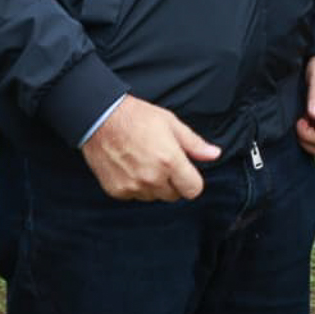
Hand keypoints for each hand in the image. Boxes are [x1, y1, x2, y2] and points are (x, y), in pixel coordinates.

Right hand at [80, 96, 220, 201]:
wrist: (99, 118)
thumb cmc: (135, 117)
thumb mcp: (170, 123)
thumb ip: (194, 143)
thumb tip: (214, 154)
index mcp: (170, 161)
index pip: (193, 190)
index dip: (191, 181)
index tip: (185, 172)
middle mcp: (153, 178)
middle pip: (174, 196)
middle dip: (172, 182)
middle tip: (161, 161)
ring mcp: (134, 186)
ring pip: (154, 197)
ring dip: (153, 185)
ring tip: (143, 161)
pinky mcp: (117, 191)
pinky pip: (135, 196)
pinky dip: (135, 186)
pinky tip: (129, 166)